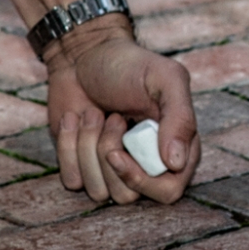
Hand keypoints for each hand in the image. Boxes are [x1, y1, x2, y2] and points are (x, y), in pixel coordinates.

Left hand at [46, 22, 199, 204]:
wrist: (84, 54)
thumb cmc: (129, 64)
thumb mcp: (165, 78)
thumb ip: (180, 118)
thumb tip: (176, 163)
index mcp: (174, 148)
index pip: (168, 190)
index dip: (141, 180)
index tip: (117, 153)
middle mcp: (145, 164)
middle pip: (129, 195)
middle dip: (108, 155)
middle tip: (111, 116)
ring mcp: (112, 167)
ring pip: (98, 191)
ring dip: (87, 145)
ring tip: (94, 112)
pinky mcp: (82, 165)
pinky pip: (73, 180)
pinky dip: (68, 146)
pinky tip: (75, 119)